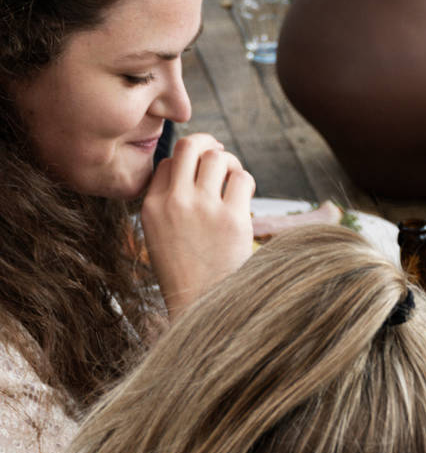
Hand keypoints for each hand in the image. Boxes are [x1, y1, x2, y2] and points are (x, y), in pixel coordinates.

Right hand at [141, 131, 254, 313]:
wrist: (203, 309)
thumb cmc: (187, 277)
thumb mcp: (159, 238)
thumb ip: (166, 205)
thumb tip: (183, 171)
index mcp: (152, 206)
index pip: (165, 163)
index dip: (184, 162)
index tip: (198, 172)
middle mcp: (175, 202)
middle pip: (189, 147)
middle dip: (208, 144)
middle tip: (220, 152)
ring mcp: (204, 209)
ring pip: (218, 158)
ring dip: (230, 162)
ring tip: (234, 177)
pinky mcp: (232, 220)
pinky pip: (242, 179)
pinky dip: (245, 180)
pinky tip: (244, 196)